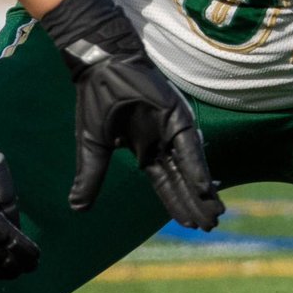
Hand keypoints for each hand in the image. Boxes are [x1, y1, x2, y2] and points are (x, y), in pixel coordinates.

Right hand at [40, 0, 224, 227]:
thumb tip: (77, 209)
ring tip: (215, 213)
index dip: (178, 204)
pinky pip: (189, 145)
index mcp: (145, 150)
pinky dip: (197, 166)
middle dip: (196, 203)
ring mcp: (172, 127)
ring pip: (191, 166)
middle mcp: (164, 141)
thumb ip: (91, 177)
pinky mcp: (177, 114)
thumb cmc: (95, 101)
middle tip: (212, 225)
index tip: (190, 224)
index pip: (166, 184)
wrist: (101, 67)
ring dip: (203, 190)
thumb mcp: (93, 146)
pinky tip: (206, 187)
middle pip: (183, 179)